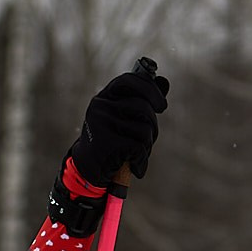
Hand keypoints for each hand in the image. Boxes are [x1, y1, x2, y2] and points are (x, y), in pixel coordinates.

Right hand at [66, 61, 167, 189]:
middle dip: (153, 126)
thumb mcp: (122, 117)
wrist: (88, 170)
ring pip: (144, 130)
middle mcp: (101, 106)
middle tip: (149, 139)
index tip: (162, 106)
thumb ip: (140, 100)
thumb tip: (164, 82)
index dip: (151, 90)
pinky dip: (142, 161)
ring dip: (147, 146)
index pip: (130, 80)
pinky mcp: (106, 142)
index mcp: (105, 96)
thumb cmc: (111, 141)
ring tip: (136, 155)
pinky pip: (139, 148)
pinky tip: (135, 167)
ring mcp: (102, 123)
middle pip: (143, 107)